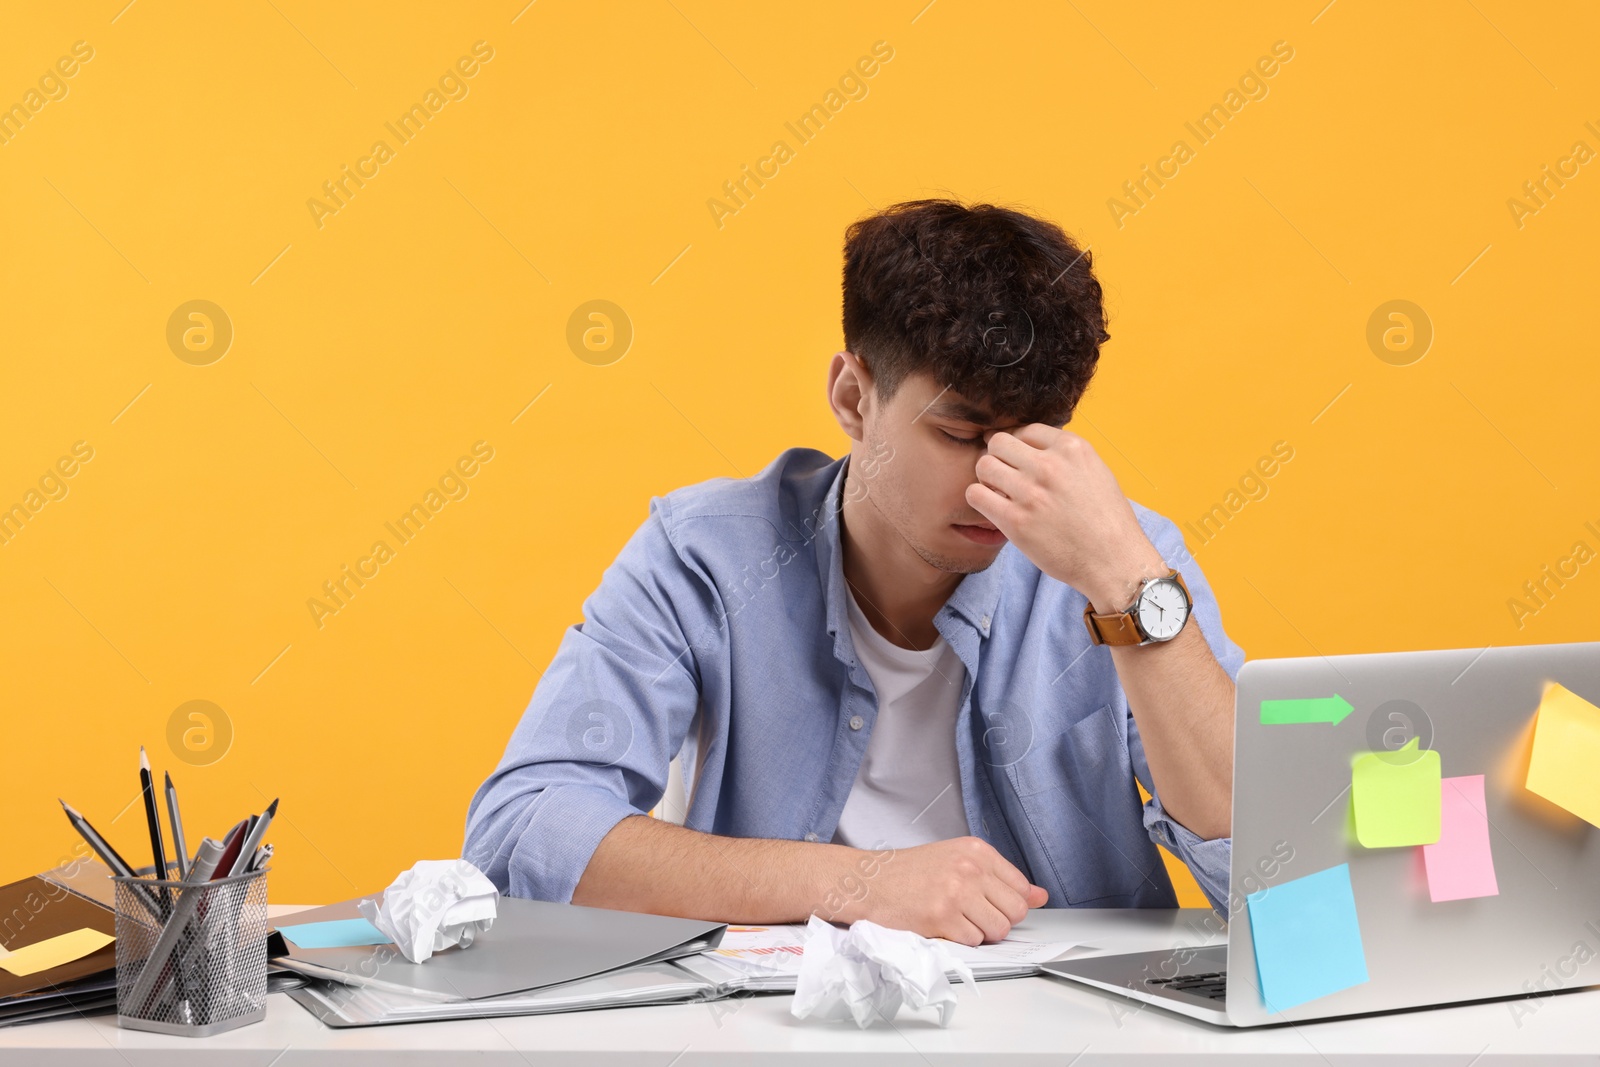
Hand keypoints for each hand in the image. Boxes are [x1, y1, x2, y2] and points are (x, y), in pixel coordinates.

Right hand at [838, 836, 1048, 945]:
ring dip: (979, 933)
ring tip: (954, 919)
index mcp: (976, 851)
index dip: (1008, 904)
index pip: (1021, 888)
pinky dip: (959, 940)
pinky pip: (973, 941)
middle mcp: (970, 868)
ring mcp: (957, 893)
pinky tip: (940, 925)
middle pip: (1015, 912)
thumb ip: (1000, 878)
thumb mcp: (957, 861)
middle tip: (971, 915)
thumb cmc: (908, 873)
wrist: (868, 881)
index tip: (990, 904)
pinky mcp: (942, 918)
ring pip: (998, 930)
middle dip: (998, 921)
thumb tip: (1041, 895)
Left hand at [967, 424, 1165, 612]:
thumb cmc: (1107, 521)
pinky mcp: (1016, 521)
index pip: (1026, 430)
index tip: (1020, 461)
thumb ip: (1066, 457)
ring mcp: (1031, 493)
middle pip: (999, 442)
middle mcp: (1050, 466)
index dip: (1019, 445)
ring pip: (983, 465)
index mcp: (1073, 449)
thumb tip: (1033, 445)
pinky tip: (994, 508)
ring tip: (999, 493)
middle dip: (998, 456)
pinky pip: (975, 494)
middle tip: (1004, 475)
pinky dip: (979, 499)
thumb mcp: (1096, 472)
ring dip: (986, 478)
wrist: (1114, 562)